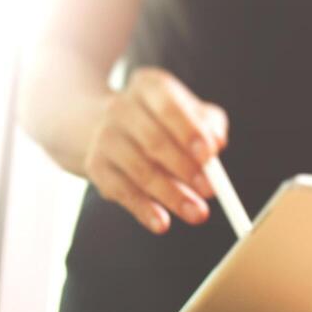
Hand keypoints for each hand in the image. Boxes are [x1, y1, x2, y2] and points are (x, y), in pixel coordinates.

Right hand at [85, 67, 228, 234]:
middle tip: (210, 192)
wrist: (99, 126)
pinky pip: (122, 191)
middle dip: (185, 169)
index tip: (209, 155)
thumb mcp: (186, 112)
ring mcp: (105, 137)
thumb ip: (208, 124)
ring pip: (140, 170)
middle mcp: (121, 108)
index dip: (188, 130)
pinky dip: (143, 210)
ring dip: (171, 195)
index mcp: (148, 87)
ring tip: (197, 214)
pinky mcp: (95, 166)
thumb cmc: (159, 121)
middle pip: (154, 141)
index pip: (168, 105)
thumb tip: (217, 143)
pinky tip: (162, 224)